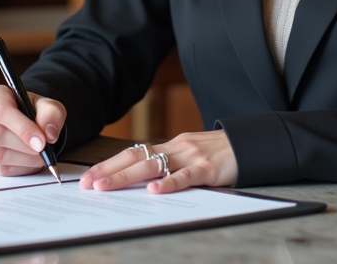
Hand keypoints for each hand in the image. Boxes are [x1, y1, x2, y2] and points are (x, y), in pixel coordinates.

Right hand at [0, 85, 66, 176]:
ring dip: (24, 160)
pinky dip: (18, 169)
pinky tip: (28, 161)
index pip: (0, 111)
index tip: (41, 142)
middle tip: (44, 151)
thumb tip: (49, 134)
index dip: (22, 128)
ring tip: (39, 156)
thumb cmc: (34, 112)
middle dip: (24, 146)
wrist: (27, 123)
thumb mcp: (49, 106)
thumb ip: (52, 115)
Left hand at [78, 130, 237, 193]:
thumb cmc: (217, 154)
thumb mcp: (188, 156)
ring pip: (153, 166)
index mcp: (169, 146)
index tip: (88, 177)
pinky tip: (153, 191)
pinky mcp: (207, 169)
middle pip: (135, 158)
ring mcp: (190, 157)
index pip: (132, 154)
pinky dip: (168, 183)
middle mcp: (175, 148)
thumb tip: (141, 181)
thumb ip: (168, 165)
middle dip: (108, 171)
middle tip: (87, 184)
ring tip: (106, 187)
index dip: (109, 165)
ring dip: (126, 177)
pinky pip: (185, 177)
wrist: (249, 144)